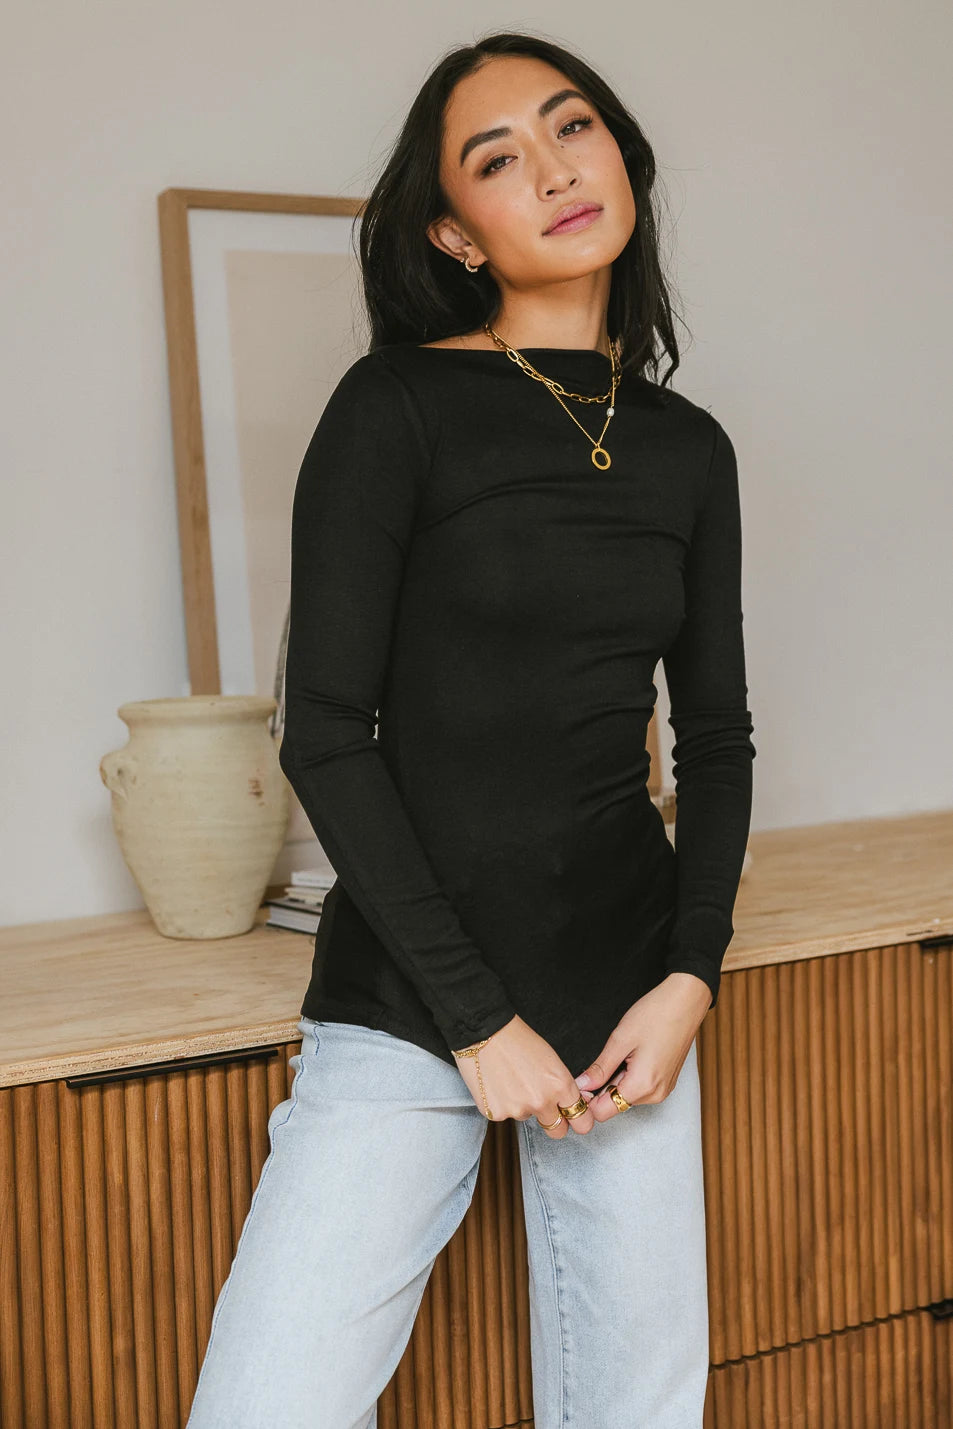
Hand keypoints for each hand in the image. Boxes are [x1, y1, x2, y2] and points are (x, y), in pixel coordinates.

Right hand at [453, 1015, 595, 1139]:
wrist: (484, 1032)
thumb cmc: (518, 1039)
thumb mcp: (552, 1060)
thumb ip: (562, 1087)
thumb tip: (570, 1103)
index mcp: (560, 1086)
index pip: (582, 1121)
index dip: (579, 1120)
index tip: (574, 1117)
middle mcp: (541, 1103)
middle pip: (558, 1132)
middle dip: (554, 1122)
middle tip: (544, 1106)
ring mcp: (517, 1110)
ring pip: (527, 1117)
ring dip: (523, 1105)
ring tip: (512, 1080)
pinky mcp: (496, 1113)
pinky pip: (505, 1114)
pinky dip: (503, 1103)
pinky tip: (498, 1083)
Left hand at [574, 972, 711, 1122]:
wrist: (686, 1002)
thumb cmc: (657, 1015)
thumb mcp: (620, 1040)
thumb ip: (600, 1068)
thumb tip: (582, 1085)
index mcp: (642, 1086)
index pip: (603, 1112)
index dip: (587, 1098)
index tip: (583, 1080)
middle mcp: (655, 1094)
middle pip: (615, 1104)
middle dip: (603, 1087)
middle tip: (603, 1059)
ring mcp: (663, 1089)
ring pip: (627, 1096)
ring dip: (617, 1080)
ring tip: (622, 1053)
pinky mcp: (667, 1081)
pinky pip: (641, 1088)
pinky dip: (630, 1077)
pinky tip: (633, 1055)